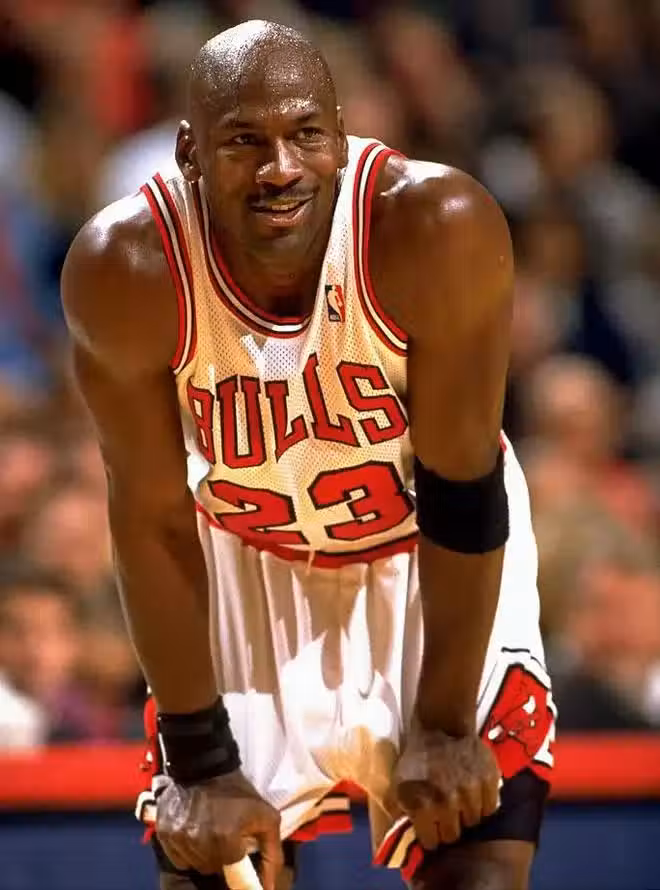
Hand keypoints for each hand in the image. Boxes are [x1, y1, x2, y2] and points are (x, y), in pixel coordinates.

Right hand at [156, 770, 282, 888]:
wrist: (205, 764)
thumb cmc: (238, 791)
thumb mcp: (266, 817)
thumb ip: (272, 854)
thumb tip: (270, 888)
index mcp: (225, 840)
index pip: (233, 875)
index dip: (238, 868)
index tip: (239, 857)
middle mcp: (199, 843)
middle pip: (213, 870)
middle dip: (223, 859)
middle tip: (227, 839)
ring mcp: (179, 839)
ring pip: (196, 865)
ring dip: (205, 855)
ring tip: (211, 833)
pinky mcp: (165, 833)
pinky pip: (179, 858)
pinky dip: (188, 851)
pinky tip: (195, 832)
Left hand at [393, 726, 500, 846]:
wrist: (440, 727)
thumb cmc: (418, 758)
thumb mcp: (399, 782)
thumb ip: (397, 810)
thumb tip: (400, 833)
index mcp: (422, 805)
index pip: (431, 842)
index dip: (430, 835)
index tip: (431, 827)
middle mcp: (447, 803)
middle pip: (453, 835)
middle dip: (448, 826)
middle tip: (446, 812)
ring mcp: (470, 792)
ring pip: (473, 822)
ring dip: (466, 813)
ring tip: (459, 798)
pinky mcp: (489, 781)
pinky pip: (490, 807)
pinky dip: (483, 802)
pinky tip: (473, 791)